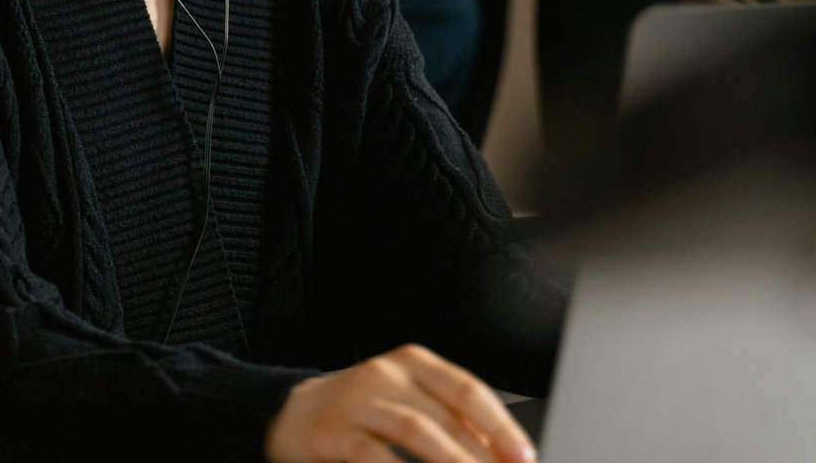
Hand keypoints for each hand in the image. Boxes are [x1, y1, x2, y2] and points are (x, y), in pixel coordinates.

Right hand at [263, 344, 535, 462]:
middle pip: (446, 416)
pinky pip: (374, 457)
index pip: (467, 390)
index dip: (500, 426)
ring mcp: (357, 401)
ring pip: (416, 432)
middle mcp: (385, 373)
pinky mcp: (333, 433)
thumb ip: (450, 421)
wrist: (289, 412)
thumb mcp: (406, 400)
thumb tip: (502, 452)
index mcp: (412, 362)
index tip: (525, 457)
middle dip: (482, 457)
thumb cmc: (361, 411)